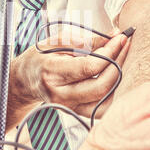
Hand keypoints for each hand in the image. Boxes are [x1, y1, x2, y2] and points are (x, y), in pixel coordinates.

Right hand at [9, 29, 130, 122]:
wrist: (25, 79)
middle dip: (118, 63)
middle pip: (101, 86)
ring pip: (105, 100)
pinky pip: (102, 108)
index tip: (120, 38)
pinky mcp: (76, 112)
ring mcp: (68, 106)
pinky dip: (112, 92)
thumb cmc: (40, 57)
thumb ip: (86, 40)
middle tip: (124, 45)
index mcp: (52, 73)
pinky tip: (113, 74)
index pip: (90, 67)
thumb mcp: (57, 41)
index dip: (110, 51)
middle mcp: (60, 94)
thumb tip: (114, 36)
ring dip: (119, 78)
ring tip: (120, 58)